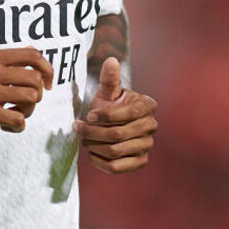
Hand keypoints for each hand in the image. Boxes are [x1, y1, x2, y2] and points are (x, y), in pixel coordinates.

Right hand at [0, 48, 52, 139]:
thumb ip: (4, 60)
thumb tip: (33, 50)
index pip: (33, 55)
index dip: (48, 70)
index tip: (47, 85)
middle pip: (35, 80)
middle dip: (37, 97)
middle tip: (22, 106)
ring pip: (30, 99)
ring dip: (27, 112)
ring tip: (13, 115)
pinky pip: (17, 120)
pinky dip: (17, 127)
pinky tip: (4, 126)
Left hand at [73, 56, 156, 172]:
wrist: (111, 124)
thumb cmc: (110, 104)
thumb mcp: (108, 91)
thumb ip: (109, 78)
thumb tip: (111, 60)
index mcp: (147, 106)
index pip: (129, 113)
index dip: (106, 115)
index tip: (88, 115)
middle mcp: (151, 127)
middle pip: (119, 134)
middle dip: (93, 132)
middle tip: (77, 128)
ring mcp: (147, 146)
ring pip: (115, 151)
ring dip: (93, 146)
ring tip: (82, 139)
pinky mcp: (139, 162)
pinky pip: (118, 167)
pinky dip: (100, 162)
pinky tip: (90, 153)